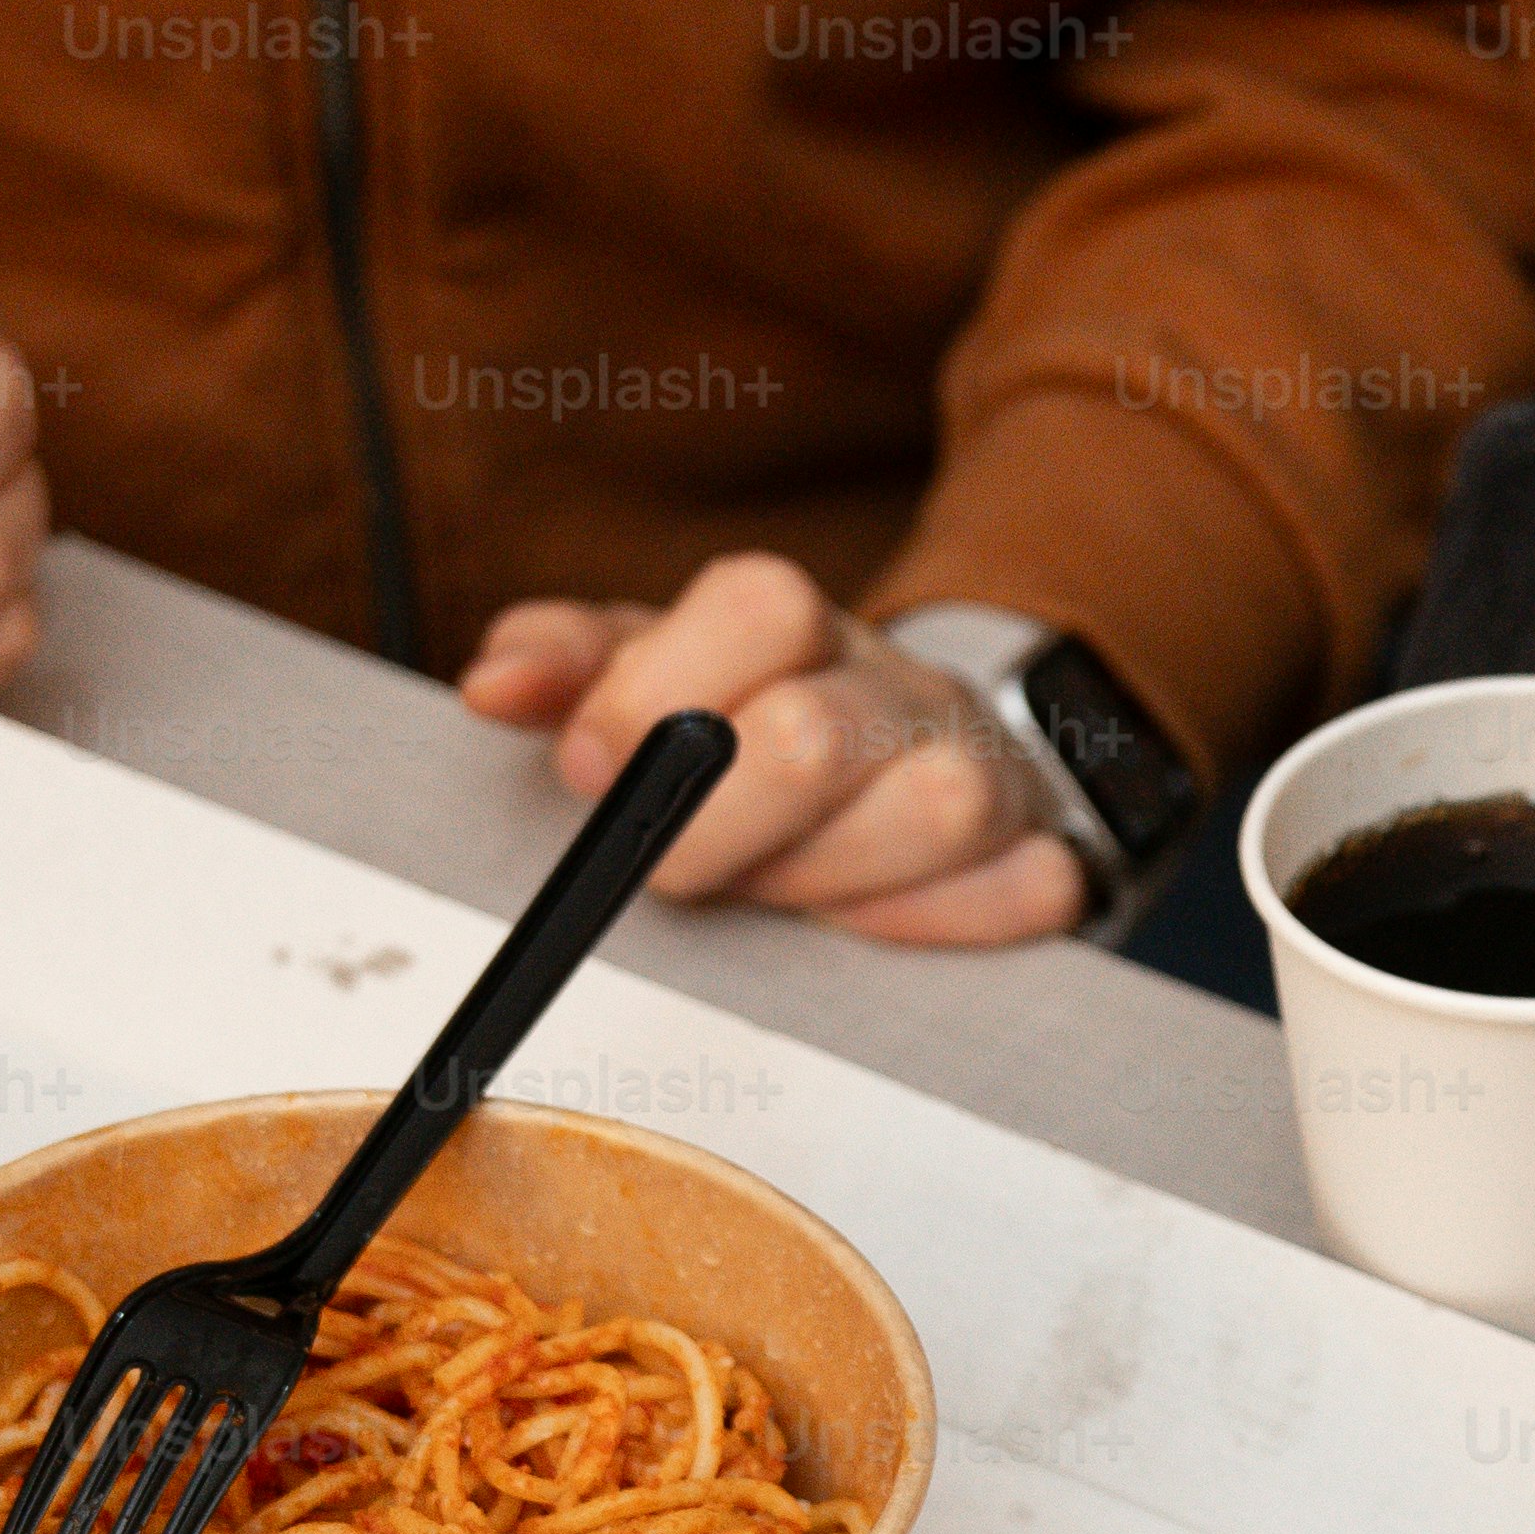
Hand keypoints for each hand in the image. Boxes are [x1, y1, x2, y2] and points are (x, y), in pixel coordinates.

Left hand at [455, 560, 1083, 937]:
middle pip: (819, 731)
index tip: (590, 772)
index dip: (657, 696)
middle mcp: (895, 685)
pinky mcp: (1039, 854)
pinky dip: (949, 924)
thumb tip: (494, 686)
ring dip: (828, 880)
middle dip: (718, 824)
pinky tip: (874, 926)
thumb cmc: (746, 723)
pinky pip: (1032, 892)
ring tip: (777, 893)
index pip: (757, 608)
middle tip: (675, 866)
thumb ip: (567, 665)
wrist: (905, 748)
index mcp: (793, 624)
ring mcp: (980, 768)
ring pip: (937, 812)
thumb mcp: (642, 670)